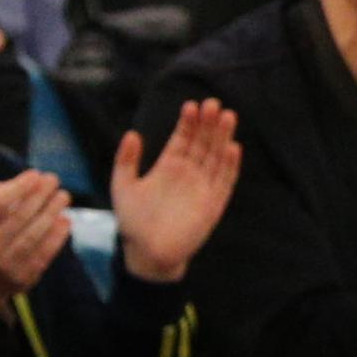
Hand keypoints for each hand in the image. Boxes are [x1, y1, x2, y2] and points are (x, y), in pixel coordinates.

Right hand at [0, 167, 68, 296]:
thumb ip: (3, 197)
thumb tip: (31, 180)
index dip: (16, 189)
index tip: (34, 174)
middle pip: (16, 220)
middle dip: (38, 197)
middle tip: (53, 179)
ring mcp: (2, 267)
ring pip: (30, 237)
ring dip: (50, 214)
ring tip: (63, 195)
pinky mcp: (20, 279)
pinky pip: (42, 256)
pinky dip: (56, 237)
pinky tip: (65, 220)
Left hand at [109, 100, 239, 283]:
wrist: (148, 252)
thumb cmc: (134, 222)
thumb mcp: (123, 187)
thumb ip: (126, 161)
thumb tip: (132, 133)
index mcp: (169, 167)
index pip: (182, 139)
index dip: (187, 123)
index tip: (192, 105)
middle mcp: (189, 173)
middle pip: (202, 143)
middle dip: (208, 124)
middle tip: (213, 104)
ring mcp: (203, 186)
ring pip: (216, 157)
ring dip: (222, 137)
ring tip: (227, 116)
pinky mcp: (214, 203)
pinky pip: (224, 181)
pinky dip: (230, 165)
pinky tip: (233, 148)